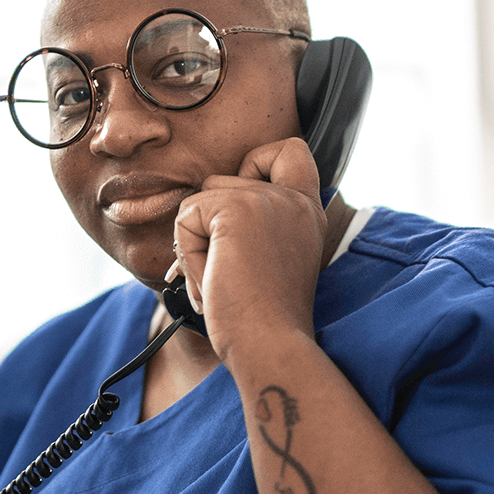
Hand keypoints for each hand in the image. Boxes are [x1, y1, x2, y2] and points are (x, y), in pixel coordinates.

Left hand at [169, 137, 327, 363]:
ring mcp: (267, 200)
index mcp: (307, 211)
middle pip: (221, 181)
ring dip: (196, 245)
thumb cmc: (265, 318)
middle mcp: (293, 199)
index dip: (257, 165)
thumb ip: (254, 225)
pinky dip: (188, 255)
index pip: (289, 150)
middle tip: (227, 268)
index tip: (248, 211)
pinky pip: (186, 218)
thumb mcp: (272, 259)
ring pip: (198, 200)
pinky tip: (213, 283)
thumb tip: (197, 212)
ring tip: (221, 280)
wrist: (269, 343)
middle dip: (207, 225)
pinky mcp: (235, 209)